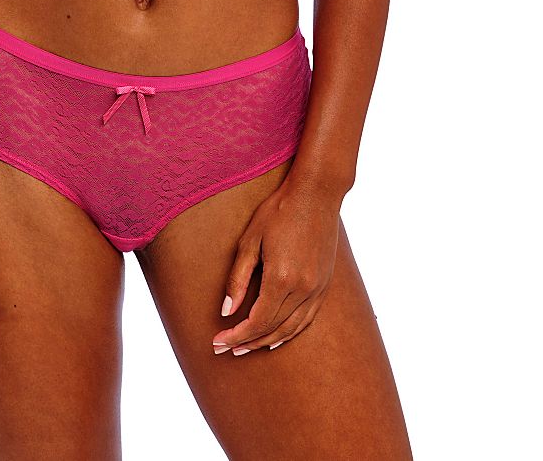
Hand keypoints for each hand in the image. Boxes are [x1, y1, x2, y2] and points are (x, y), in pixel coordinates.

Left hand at [212, 175, 340, 354]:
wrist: (316, 194)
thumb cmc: (278, 211)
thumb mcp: (250, 240)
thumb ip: (238, 278)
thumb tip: (227, 311)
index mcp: (281, 278)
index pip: (257, 322)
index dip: (236, 335)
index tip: (217, 342)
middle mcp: (303, 289)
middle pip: (273, 329)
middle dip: (248, 342)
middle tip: (225, 349)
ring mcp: (317, 288)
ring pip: (292, 328)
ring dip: (268, 341)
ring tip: (247, 347)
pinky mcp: (324, 284)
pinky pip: (307, 319)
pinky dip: (291, 332)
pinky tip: (277, 336)